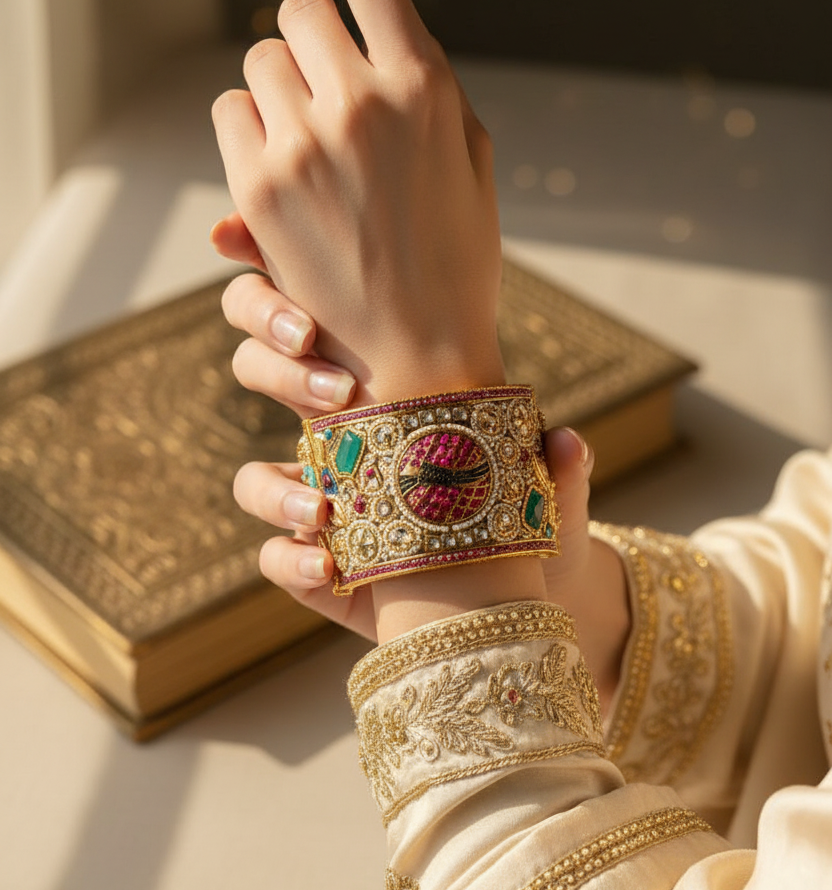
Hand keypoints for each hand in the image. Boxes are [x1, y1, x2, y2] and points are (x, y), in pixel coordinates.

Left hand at [212, 0, 503, 406]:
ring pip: (258, 64)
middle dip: (306, 43)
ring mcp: (306, 144)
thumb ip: (429, 90)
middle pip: (296, 12)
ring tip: (308, 144)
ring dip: (277, 89)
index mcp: (427, 87)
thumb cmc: (455, 258)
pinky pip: (231, 114)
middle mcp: (364, 103)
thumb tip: (366, 47)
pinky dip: (249, 129)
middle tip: (322, 87)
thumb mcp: (472, 164)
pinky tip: (280, 169)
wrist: (418, 355)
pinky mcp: (261, 187)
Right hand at [218, 270, 629, 707]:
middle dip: (275, 365)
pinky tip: (330, 565)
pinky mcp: (310, 566)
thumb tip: (566, 440)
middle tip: (333, 390)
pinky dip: (293, 558)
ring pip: (253, 479)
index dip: (272, 298)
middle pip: (255, 370)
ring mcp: (314, 503)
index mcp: (375, 392)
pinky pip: (274, 556)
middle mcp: (331, 440)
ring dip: (276, 486)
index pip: (302, 324)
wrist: (508, 600)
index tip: (282, 289)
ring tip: (324, 507)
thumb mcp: (539, 488)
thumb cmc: (519, 520)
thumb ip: (553, 465)